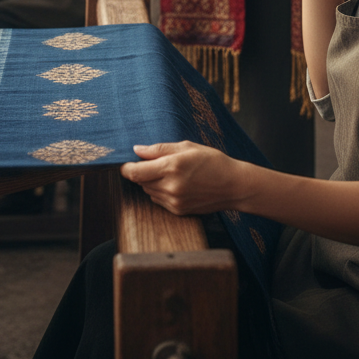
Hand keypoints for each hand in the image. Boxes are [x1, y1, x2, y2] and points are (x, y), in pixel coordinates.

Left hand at [120, 141, 246, 215]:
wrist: (233, 186)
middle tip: (154, 162)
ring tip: (169, 172)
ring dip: (151, 181)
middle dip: (141, 172)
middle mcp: (171, 187)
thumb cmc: (212, 161)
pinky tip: (175, 183)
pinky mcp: (178, 211)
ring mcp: (174, 202)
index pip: (135, 172)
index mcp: (172, 167)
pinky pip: (158, 200)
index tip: (125, 162)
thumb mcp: (186, 147)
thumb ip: (159, 149)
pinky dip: (160, 191)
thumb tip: (137, 150)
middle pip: (140, 182)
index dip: (126, 167)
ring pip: (148, 191)